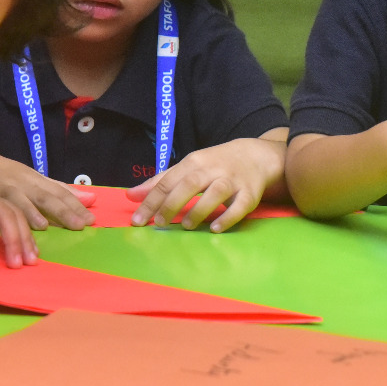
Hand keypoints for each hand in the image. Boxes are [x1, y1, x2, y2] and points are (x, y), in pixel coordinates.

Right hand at [0, 159, 94, 230]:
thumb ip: (57, 188)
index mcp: (34, 178)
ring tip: (55, 226)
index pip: (58, 191)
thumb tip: (90, 197)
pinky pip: (2, 205)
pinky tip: (27, 224)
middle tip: (82, 225)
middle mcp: (22, 181)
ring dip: (43, 214)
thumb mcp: (29, 178)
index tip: (91, 220)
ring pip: (27, 200)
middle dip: (66, 210)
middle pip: (47, 195)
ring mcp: (4, 186)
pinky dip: (15, 215)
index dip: (75, 205)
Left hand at [128, 133, 285, 232]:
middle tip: (159, 224)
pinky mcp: (250, 194)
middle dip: (172, 204)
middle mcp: (213, 169)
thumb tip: (131, 196)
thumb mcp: (187, 167)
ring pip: (215, 193)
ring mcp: (233, 181)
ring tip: (185, 226)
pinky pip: (240, 206)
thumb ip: (160, 182)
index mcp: (194, 162)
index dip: (152, 200)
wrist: (255, 156)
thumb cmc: (214, 164)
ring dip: (199, 210)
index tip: (138, 219)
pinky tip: (215, 229)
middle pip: (190, 184)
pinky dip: (228, 217)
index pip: (169, 180)